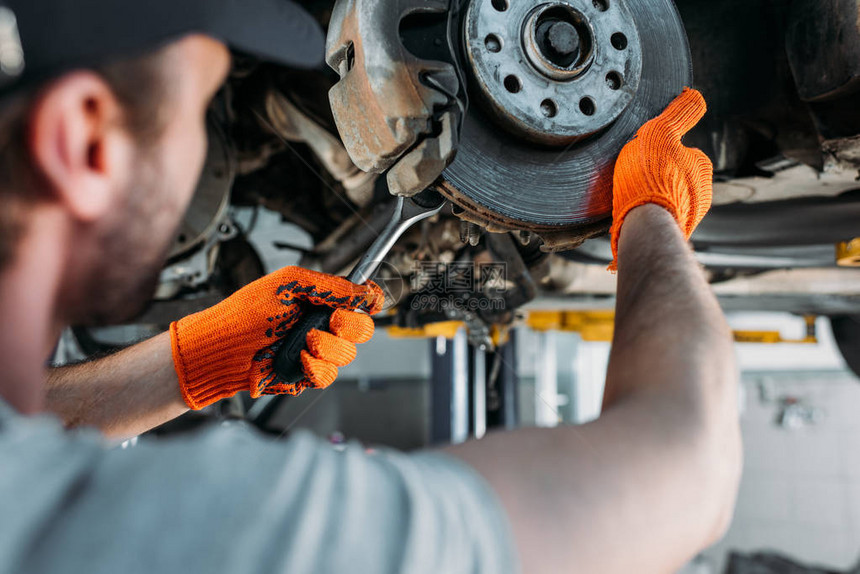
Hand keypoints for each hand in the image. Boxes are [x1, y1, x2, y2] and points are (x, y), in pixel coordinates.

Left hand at [169, 267, 383, 409]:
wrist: (223, 349)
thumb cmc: (246, 313)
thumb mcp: (289, 284)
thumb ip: (330, 286)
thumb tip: (363, 290)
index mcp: (320, 300)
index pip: (359, 298)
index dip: (371, 299)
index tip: (371, 301)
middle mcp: (322, 325)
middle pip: (362, 328)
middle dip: (351, 325)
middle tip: (331, 321)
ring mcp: (317, 352)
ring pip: (347, 353)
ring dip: (326, 346)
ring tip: (302, 341)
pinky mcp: (308, 375)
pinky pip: (329, 375)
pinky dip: (314, 367)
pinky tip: (298, 359)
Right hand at [609, 87, 712, 269]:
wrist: (644, 225)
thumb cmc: (651, 179)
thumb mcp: (662, 133)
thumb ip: (679, 114)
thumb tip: (693, 95)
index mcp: (702, 168)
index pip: (685, 151)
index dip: (664, 150)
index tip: (648, 153)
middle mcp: (700, 195)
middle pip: (675, 177)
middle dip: (659, 176)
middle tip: (637, 175)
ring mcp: (686, 217)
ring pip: (667, 200)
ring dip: (652, 198)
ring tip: (631, 196)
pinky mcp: (670, 234)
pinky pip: (657, 219)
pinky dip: (647, 216)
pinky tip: (631, 213)